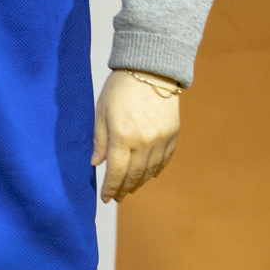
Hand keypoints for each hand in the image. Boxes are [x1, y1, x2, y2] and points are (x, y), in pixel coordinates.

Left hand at [92, 69, 181, 202]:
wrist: (150, 71)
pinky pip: (163, 161)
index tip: (104, 198)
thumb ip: (99, 139)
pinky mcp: (173, 136)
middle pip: (133, 175)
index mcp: (122, 136)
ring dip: (139, 183)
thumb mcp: (101, 111)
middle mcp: (144, 142)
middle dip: (123, 188)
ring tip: (129, 190)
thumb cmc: (119, 89)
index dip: (110, 187)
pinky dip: (154, 171)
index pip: (116, 171)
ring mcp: (161, 141)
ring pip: (149, 171)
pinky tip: (147, 177)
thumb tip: (96, 163)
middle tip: (117, 198)